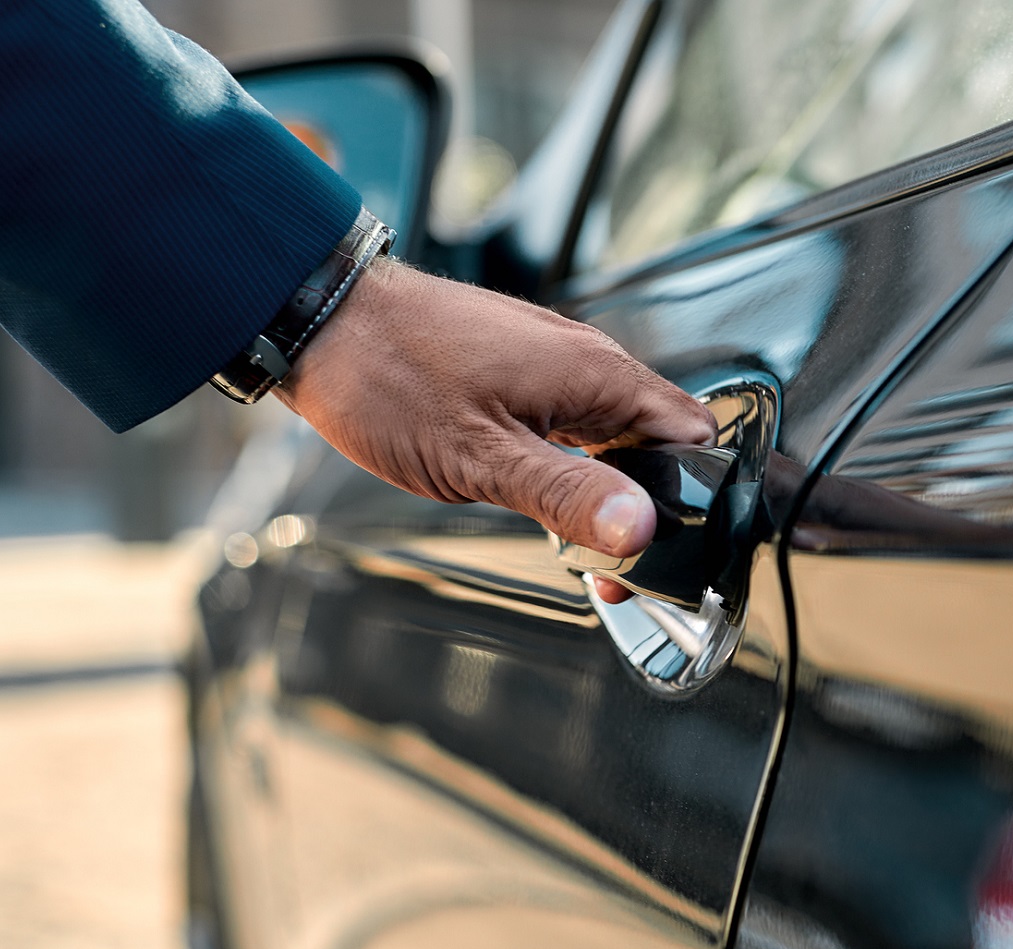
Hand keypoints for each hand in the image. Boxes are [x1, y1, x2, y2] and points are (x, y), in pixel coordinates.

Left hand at [275, 258, 713, 564]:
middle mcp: (587, 360)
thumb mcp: (482, 458)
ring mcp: (555, 361)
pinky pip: (577, 421)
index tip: (660, 551)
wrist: (321, 319)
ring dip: (609, 486)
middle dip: (650, 503)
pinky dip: (574, 463)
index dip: (690, 498)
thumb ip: (569, 495)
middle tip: (615, 564)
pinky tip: (547, 496)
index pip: (692, 437)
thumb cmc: (389, 377)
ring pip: (616, 434)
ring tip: (584, 542)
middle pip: (659, 440)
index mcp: (596, 374)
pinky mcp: (524, 368)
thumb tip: (642, 528)